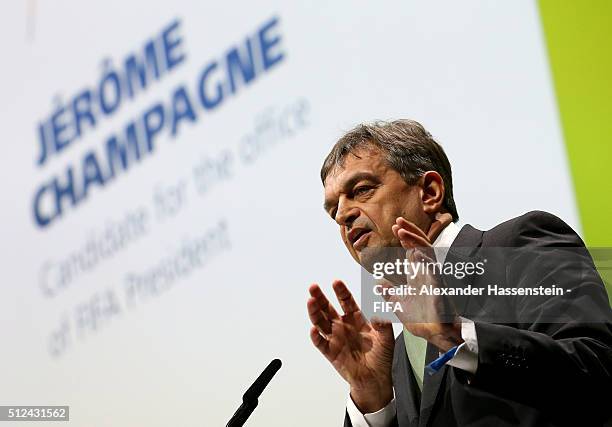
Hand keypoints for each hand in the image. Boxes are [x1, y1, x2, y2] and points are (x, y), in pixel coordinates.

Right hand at [307, 280, 394, 412]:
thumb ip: (383, 320)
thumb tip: (381, 306)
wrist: (376, 379)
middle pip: (328, 308)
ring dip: (314, 312)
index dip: (341, 291)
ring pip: (321, 323)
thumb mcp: (386, 335)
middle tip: (314, 287)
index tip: (336, 282)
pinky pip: (321, 343)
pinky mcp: (331, 352)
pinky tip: (314, 330)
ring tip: (311, 302)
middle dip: (320, 297)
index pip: (346, 301)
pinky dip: (316, 337)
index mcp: (355, 319)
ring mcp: (335, 338)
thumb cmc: (381, 356)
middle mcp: (343, 326)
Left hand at [385, 213, 462, 350]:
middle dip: (410, 233)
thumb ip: (390, 293)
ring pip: (428, 254)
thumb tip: (378, 284)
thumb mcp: (400, 304)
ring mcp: (434, 280)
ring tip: (403, 232)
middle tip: (398, 222)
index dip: (405, 238)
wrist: (436, 336)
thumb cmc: (423, 320)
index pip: (412, 250)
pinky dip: (425, 262)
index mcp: (418, 275)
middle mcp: (427, 273)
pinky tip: (416, 253)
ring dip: (415, 242)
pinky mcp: (439, 290)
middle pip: (421, 246)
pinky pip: (434, 272)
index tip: (394, 227)